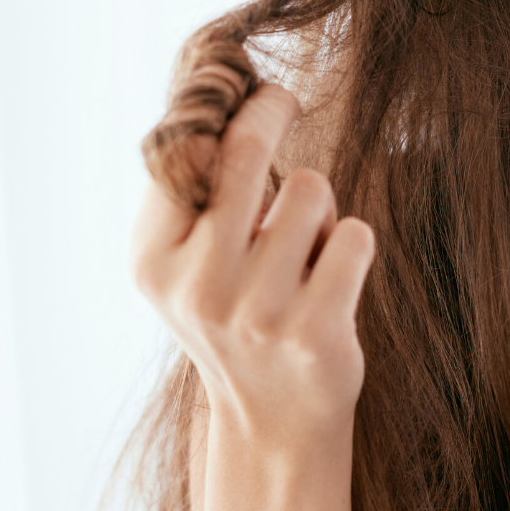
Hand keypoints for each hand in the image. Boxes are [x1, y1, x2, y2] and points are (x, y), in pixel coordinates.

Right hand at [131, 84, 374, 446]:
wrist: (274, 422)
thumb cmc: (236, 314)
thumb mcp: (188, 264)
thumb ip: (193, 193)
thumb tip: (223, 95)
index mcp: (154, 261)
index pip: (184, 150)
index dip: (225, 105)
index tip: (251, 88)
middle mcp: (197, 285)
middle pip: (245, 150)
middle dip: (272, 108)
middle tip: (283, 99)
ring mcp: (257, 312)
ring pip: (311, 188)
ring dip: (319, 205)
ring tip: (305, 250)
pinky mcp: (315, 331)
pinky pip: (355, 235)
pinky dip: (352, 243)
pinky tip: (333, 280)